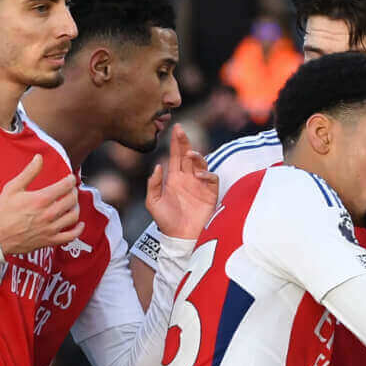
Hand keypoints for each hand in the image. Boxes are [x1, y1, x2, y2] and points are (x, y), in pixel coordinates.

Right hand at [0, 154, 81, 256]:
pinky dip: (78, 229)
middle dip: (73, 192)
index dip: (70, 180)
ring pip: (73, 216)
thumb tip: (39, 158)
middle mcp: (48, 214)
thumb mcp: (12, 188)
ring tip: (72, 203)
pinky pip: (70, 236)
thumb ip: (29, 172)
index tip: (70, 178)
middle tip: (71, 189)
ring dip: (76, 207)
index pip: (65, 186)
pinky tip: (79, 224)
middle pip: (71, 200)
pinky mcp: (50, 241)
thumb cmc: (2, 211)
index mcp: (40, 199)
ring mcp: (50, 229)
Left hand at [144, 123, 218, 241]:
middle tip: (180, 130)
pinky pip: (212, 178)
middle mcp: (188, 178)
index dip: (176, 142)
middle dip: (185, 142)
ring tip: (189, 155)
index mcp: (174, 178)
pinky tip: (198, 175)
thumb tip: (158, 166)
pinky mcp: (210, 193)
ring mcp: (200, 185)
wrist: (180, 238)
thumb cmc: (166, 222)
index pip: (176, 156)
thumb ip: (154, 184)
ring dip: (196, 157)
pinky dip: (206, 174)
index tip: (175, 128)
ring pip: (201, 164)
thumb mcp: (153, 203)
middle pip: (188, 155)